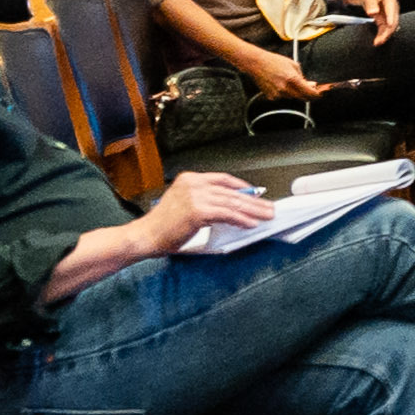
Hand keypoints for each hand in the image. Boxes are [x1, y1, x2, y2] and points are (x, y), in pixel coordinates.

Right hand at [144, 174, 280, 252]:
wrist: (146, 236)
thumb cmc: (164, 226)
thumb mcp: (186, 205)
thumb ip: (207, 201)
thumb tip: (233, 207)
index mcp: (189, 178)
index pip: (223, 179)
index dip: (243, 187)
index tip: (256, 194)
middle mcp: (193, 183)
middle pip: (231, 191)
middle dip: (253, 200)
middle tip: (268, 207)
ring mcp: (195, 195)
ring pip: (231, 202)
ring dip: (252, 210)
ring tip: (265, 216)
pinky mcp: (197, 210)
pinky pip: (226, 214)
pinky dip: (240, 219)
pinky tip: (250, 223)